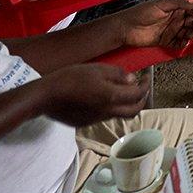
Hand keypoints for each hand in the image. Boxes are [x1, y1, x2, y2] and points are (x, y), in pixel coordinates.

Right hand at [35, 63, 150, 125]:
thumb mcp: (96, 69)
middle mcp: (108, 112)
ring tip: (124, 92)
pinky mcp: (86, 122)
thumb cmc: (70, 78)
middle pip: (134, 111)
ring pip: (120, 114)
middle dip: (142, 99)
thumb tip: (132, 80)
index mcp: (112, 97)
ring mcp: (97, 119)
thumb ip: (117, 75)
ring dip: (127, 104)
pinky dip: (111, 107)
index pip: (138, 94)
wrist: (45, 96)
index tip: (146, 77)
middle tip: (141, 88)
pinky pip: (105, 116)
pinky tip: (103, 98)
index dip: (146, 85)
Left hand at [109, 0, 192, 51]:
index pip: (192, 8)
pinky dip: (183, 44)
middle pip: (192, 21)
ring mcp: (170, 30)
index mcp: (173, 8)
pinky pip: (178, 43)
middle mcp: (173, 19)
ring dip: (192, 34)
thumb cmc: (139, 13)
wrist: (125, 28)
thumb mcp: (161, 5)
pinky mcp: (165, 41)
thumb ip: (179, 3)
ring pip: (187, 33)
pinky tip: (184, 43)